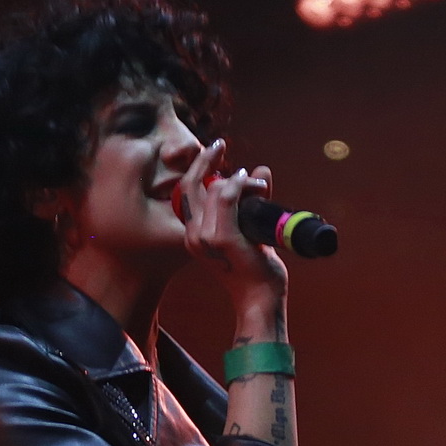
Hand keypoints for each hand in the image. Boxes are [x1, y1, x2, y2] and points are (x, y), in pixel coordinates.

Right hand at [179, 138, 287, 309]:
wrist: (260, 300)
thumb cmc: (255, 271)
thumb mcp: (249, 231)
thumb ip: (251, 201)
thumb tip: (260, 171)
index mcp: (193, 234)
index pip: (185, 191)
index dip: (196, 168)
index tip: (212, 151)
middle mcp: (193, 235)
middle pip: (191, 184)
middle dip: (206, 160)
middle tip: (220, 145)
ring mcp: (205, 237)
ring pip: (215, 188)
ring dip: (240, 180)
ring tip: (258, 186)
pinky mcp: (222, 238)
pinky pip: (227, 197)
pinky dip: (244, 186)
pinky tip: (257, 187)